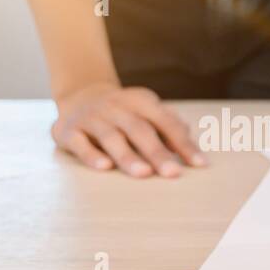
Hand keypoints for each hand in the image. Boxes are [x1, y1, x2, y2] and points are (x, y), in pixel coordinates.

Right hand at [52, 83, 204, 177]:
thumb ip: (168, 126)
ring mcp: (91, 118)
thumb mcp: (146, 111)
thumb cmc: (123, 113)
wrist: (78, 95)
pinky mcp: (69, 131)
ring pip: (111, 137)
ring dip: (128, 156)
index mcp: (140, 102)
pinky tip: (104, 167)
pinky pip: (80, 143)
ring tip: (143, 173)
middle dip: (157, 152)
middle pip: (139, 130)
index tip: (200, 164)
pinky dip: (91, 155)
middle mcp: (116, 107)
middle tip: (173, 173)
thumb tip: (190, 141)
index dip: (183, 143)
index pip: (166, 122)